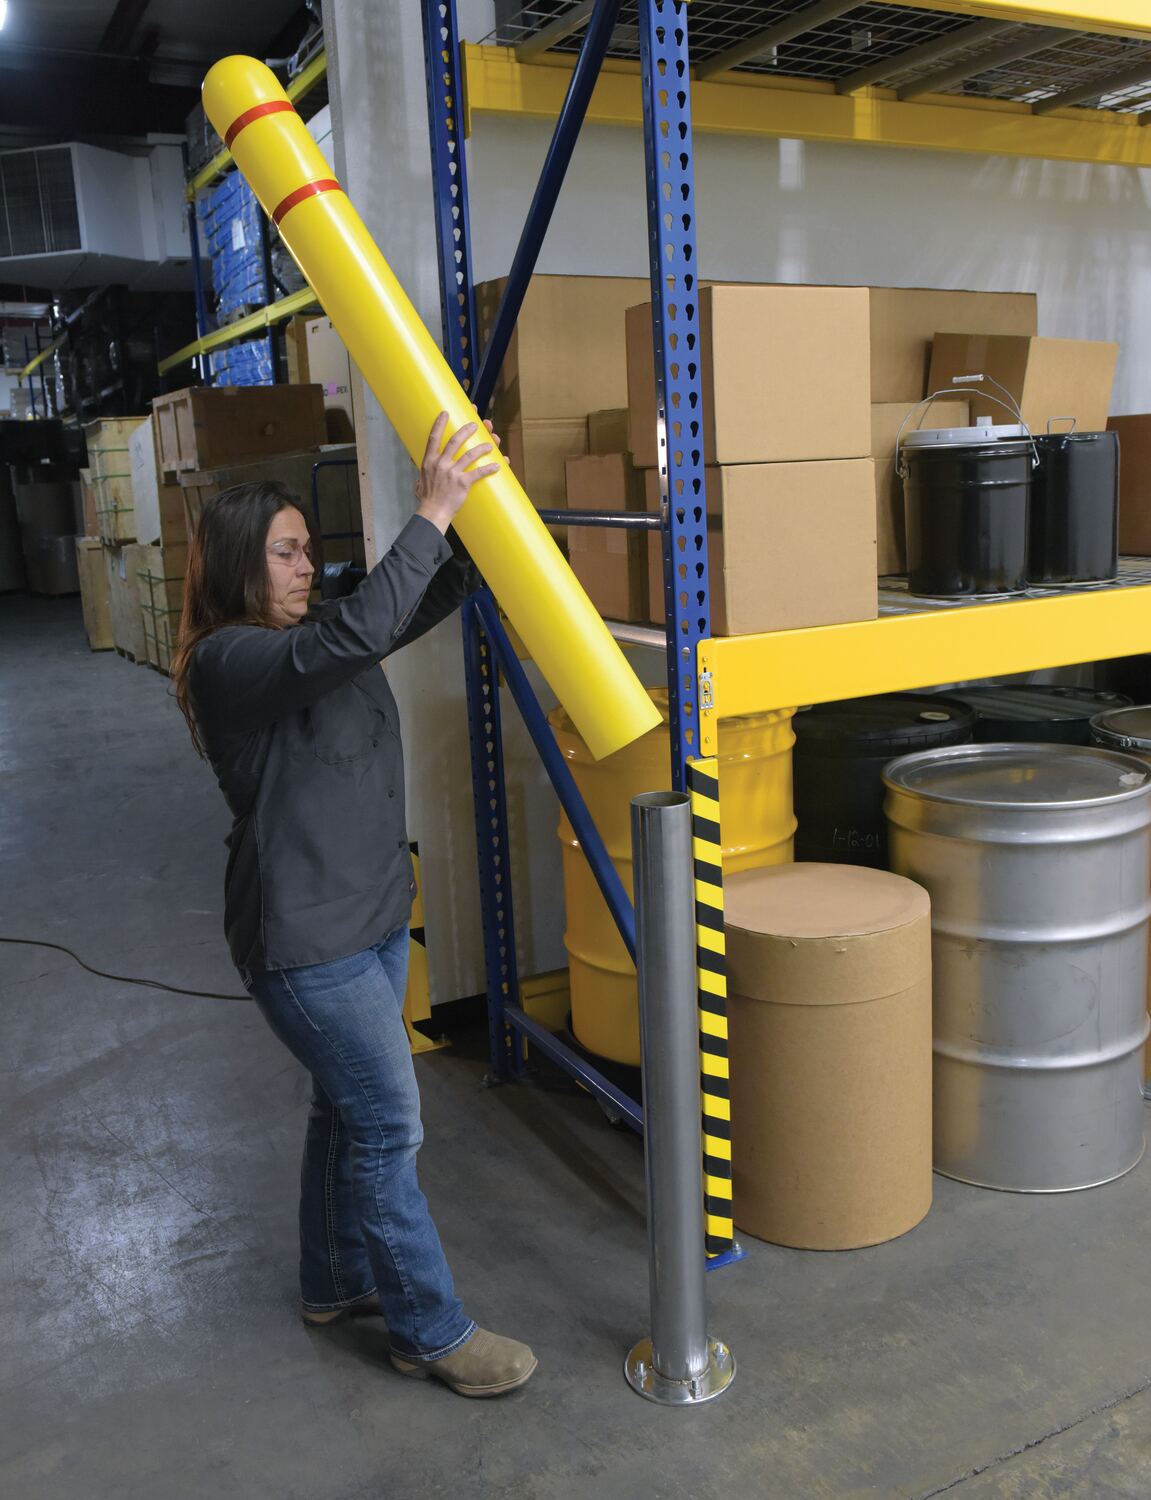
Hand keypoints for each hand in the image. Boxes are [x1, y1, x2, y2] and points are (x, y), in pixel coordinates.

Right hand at [416, 413, 500, 533]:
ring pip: (470, 454)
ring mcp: (452, 473)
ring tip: (492, 444)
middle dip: (467, 430)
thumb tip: (423, 472)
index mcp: (429, 461)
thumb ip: (425, 473)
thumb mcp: (421, 481)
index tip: (445, 413)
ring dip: (482, 447)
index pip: (433, 438)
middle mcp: (440, 464)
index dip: (439, 424)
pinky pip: (479, 473)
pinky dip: (489, 468)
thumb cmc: (427, 499)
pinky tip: (497, 466)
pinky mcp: (462, 483)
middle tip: (476, 424)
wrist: (432, 513)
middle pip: (456, 441)